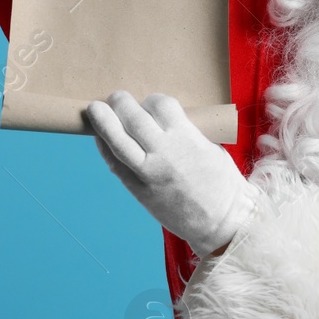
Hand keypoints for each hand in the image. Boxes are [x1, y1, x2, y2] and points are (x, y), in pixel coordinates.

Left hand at [85, 90, 257, 255]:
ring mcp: (149, 173)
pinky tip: (100, 138)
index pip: (160, 105)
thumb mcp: (211, 147)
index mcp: (187, 138)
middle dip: (122, 103)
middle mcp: (164, 153)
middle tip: (117, 97)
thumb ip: (187, 131)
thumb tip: (161, 120)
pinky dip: (105, 148)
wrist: (222, 221)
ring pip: (117, 141)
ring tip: (95, 109)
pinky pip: (115, 165)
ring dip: (103, 121)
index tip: (151, 103)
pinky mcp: (140, 191)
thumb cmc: (222, 183)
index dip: (153, 100)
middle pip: (133, 119)